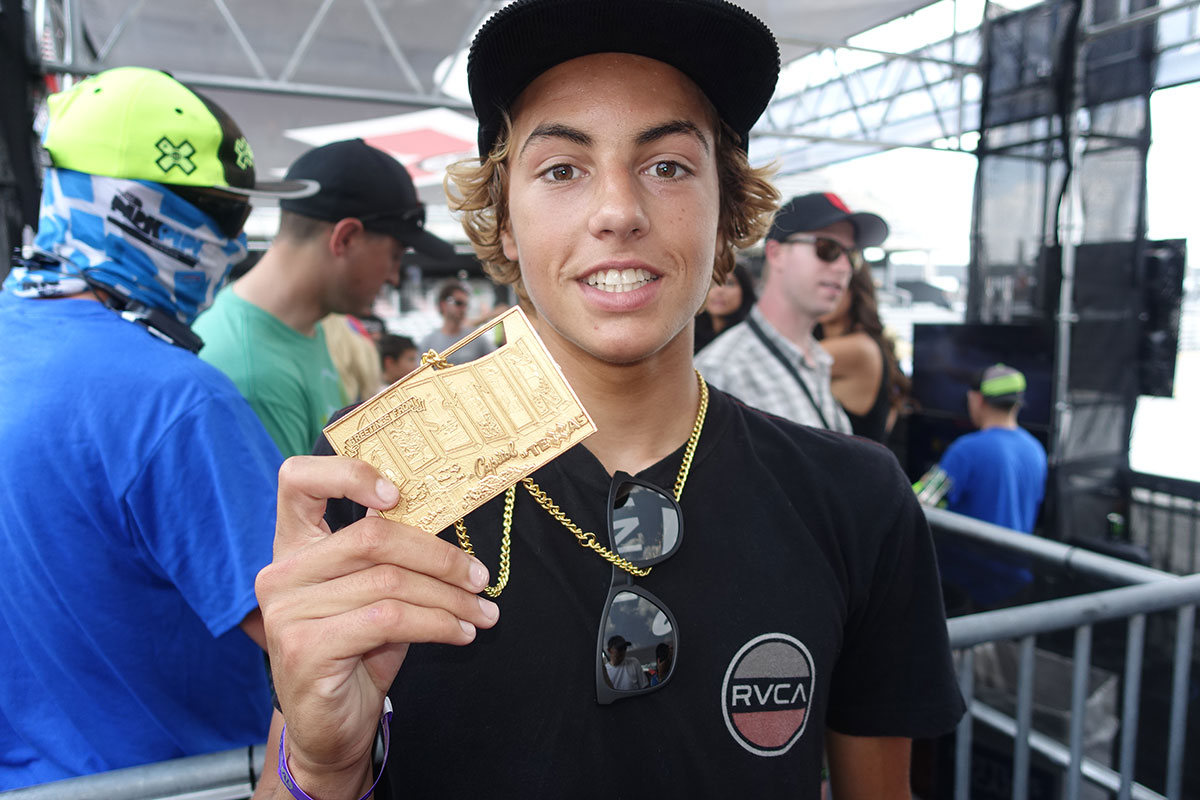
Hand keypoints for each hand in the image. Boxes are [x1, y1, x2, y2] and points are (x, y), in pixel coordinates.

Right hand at [256, 455, 498, 794]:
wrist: (330, 727)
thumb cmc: (357, 649)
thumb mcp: (373, 592)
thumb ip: (389, 552)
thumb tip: (441, 512)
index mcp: (293, 545)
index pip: (297, 480)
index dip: (348, 473)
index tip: (398, 494)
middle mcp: (281, 572)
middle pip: (372, 537)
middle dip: (439, 556)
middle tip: (480, 577)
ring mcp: (287, 610)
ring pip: (390, 582)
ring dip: (449, 598)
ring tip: (481, 612)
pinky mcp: (305, 647)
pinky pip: (388, 620)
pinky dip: (437, 624)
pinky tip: (461, 634)